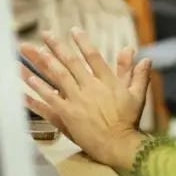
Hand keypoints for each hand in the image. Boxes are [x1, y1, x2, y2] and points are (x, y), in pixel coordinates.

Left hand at [21, 28, 150, 171]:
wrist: (119, 144)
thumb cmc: (129, 121)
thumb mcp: (138, 96)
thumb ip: (138, 75)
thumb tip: (145, 58)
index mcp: (107, 81)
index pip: (93, 56)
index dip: (82, 42)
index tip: (74, 30)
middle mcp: (90, 87)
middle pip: (71, 62)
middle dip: (57, 46)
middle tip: (46, 34)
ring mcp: (77, 100)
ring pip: (58, 76)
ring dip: (45, 62)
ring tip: (34, 50)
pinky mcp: (68, 114)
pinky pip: (50, 98)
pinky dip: (40, 88)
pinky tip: (30, 80)